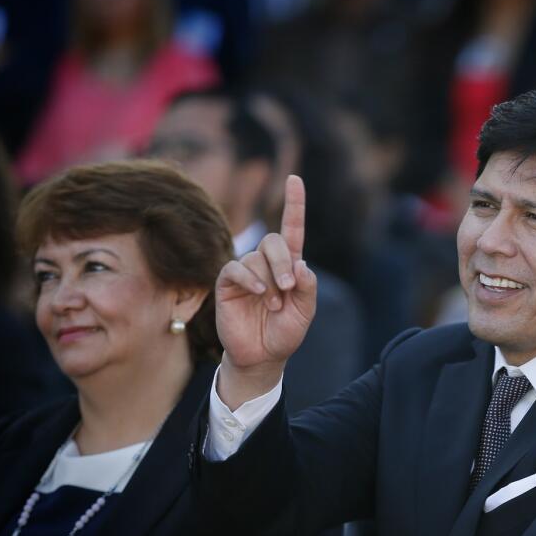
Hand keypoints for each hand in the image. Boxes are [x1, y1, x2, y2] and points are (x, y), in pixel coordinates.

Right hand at [215, 175, 316, 403]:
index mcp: (289, 266)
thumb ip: (307, 286)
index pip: (292, 229)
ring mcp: (246, 272)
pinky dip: (250, 279)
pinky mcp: (227, 283)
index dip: (294, 204)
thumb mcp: (305, 311)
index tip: (294, 179)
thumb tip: (301, 262)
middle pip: (274, 241)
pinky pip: (236, 268)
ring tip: (274, 304)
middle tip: (289, 287)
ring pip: (256, 257)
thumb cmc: (285, 332)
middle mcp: (267, 264)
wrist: (263, 356)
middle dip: (283, 262)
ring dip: (270, 280)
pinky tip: (259, 293)